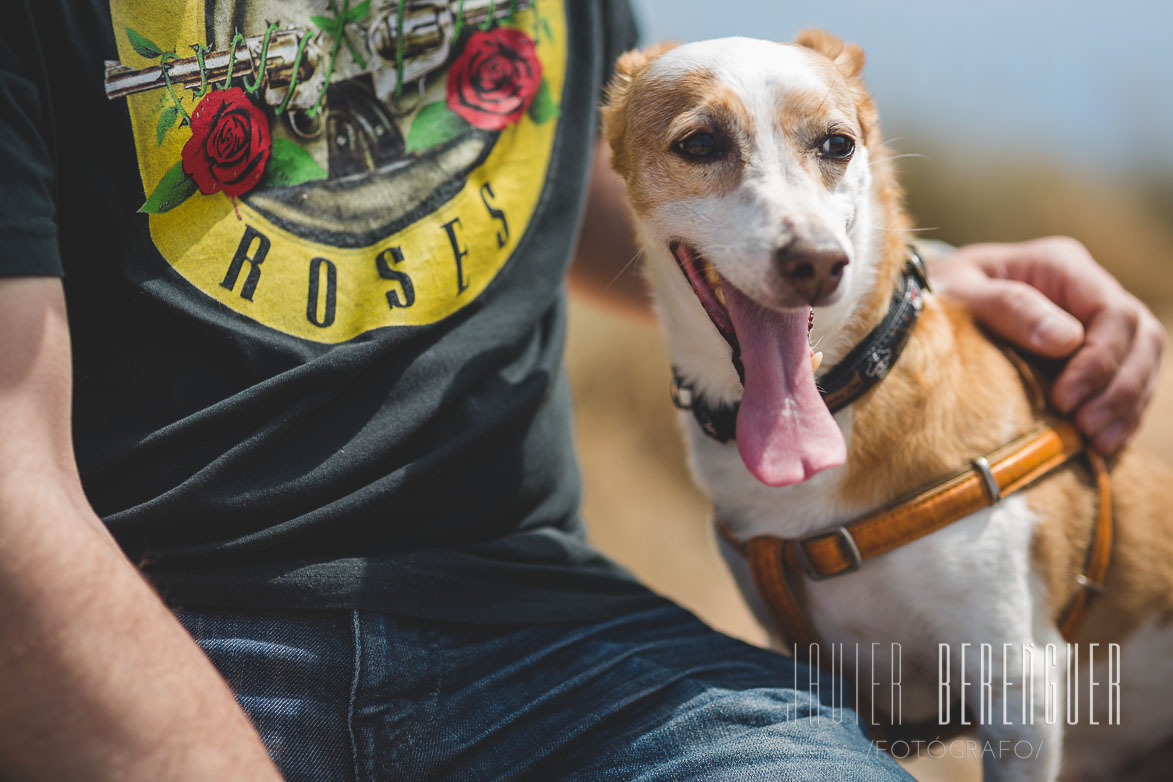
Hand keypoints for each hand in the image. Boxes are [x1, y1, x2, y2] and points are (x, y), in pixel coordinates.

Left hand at [928, 236, 1165, 452]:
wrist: (932, 304)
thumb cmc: (941, 294)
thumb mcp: (961, 294)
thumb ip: (1009, 307)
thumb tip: (1066, 339)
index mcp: (1061, 266)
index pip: (1112, 311)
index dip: (1100, 360)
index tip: (1066, 399)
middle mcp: (1087, 290)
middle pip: (1140, 337)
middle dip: (1120, 388)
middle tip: (1085, 428)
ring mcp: (1095, 322)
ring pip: (1143, 361)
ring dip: (1126, 406)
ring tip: (1098, 443)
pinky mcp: (1092, 354)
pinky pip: (1129, 382)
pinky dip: (1122, 414)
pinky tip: (1103, 444)